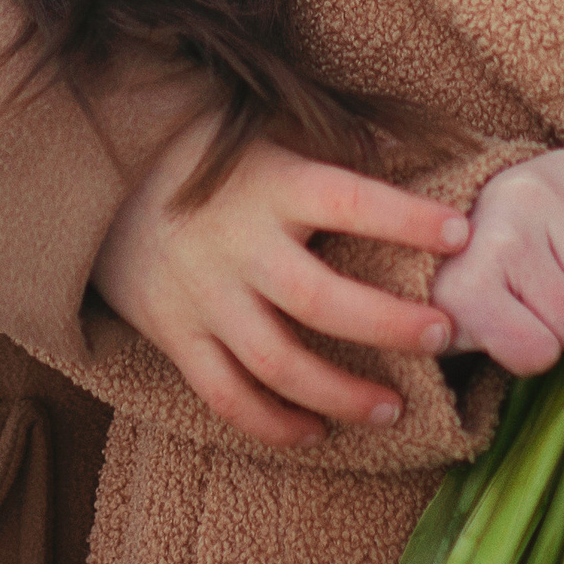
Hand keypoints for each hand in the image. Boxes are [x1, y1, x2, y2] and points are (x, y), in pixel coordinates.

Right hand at [93, 113, 468, 447]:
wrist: (102, 178)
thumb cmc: (206, 150)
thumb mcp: (269, 131)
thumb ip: (335, 142)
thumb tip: (410, 142)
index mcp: (272, 185)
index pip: (352, 201)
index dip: (407, 219)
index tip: (462, 232)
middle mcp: (240, 245)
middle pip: (321, 300)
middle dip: (388, 324)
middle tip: (443, 335)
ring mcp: (205, 298)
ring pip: (278, 363)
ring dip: (341, 393)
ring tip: (395, 409)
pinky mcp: (176, 337)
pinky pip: (227, 396)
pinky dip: (272, 424)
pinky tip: (316, 433)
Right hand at [433, 150, 563, 375]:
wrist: (421, 242)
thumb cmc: (522, 239)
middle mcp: (538, 192)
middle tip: (559, 284)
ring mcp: (500, 237)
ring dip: (560, 331)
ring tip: (526, 301)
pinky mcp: (468, 288)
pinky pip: (538, 352)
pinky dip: (527, 353)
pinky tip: (503, 321)